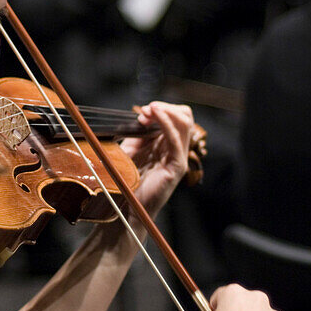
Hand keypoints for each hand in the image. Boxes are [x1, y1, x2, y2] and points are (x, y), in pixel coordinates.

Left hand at [120, 101, 193, 226]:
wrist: (126, 203)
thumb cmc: (127, 178)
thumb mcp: (131, 148)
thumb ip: (139, 131)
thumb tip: (144, 114)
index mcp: (166, 143)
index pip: (175, 117)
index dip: (160, 109)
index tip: (142, 111)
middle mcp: (176, 148)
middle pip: (184, 117)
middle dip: (165, 107)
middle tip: (146, 110)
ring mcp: (178, 157)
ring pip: (184, 123)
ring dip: (166, 111)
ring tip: (150, 109)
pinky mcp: (177, 166)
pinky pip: (176, 139)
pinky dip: (166, 123)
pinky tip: (155, 115)